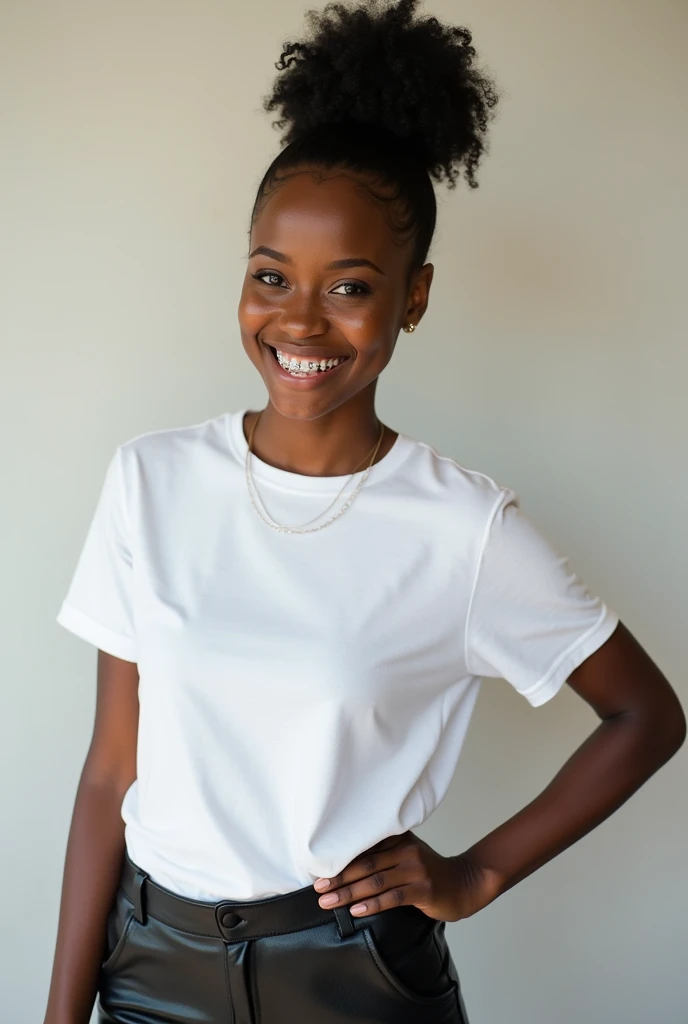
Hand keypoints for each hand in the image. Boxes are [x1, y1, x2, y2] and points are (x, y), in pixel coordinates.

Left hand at [313, 831, 502, 921]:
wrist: (464, 883)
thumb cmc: (428, 872)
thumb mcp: (407, 855)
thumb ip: (383, 855)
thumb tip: (345, 866)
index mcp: (399, 839)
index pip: (364, 849)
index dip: (340, 860)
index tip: (318, 870)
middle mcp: (406, 851)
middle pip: (365, 864)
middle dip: (339, 877)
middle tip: (317, 888)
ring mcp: (415, 870)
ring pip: (375, 881)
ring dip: (349, 893)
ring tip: (328, 902)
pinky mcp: (424, 889)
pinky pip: (393, 897)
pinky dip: (372, 904)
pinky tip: (356, 910)